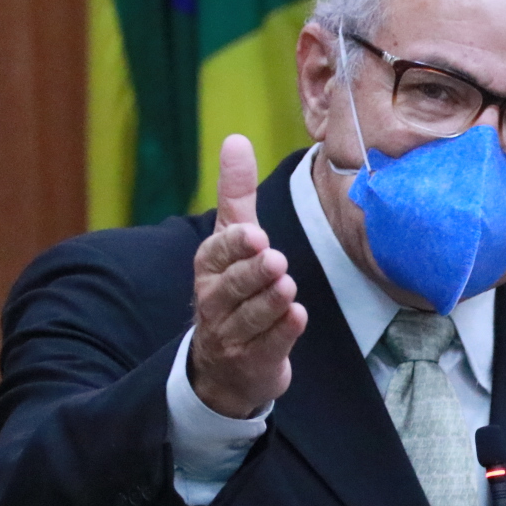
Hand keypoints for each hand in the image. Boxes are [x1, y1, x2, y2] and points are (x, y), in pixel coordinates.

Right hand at [189, 134, 307, 417]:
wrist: (225, 366)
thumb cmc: (232, 289)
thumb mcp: (232, 240)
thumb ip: (236, 193)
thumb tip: (236, 139)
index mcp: (209, 269)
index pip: (216, 255)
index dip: (235, 247)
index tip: (254, 236)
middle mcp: (214, 302)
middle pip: (232, 287)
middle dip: (252, 274)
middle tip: (275, 259)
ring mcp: (232, 336)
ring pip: (250, 318)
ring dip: (269, 302)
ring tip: (287, 285)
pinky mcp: (254, 362)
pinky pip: (268, 347)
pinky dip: (282, 333)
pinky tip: (297, 317)